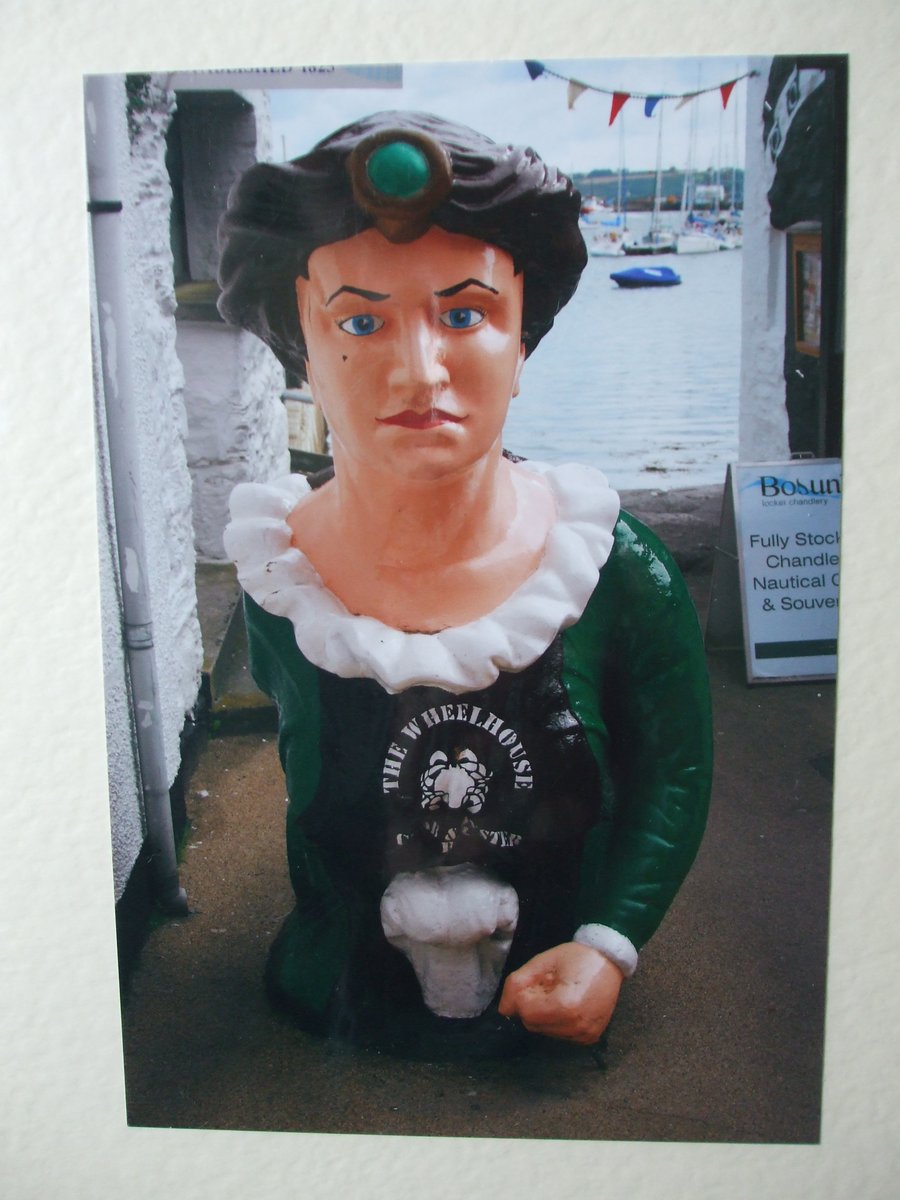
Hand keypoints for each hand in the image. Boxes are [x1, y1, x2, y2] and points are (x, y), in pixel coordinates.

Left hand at [498, 941, 623, 1044]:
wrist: (609, 960)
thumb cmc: (576, 957)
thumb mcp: (543, 962)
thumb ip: (517, 983)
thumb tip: (504, 1009)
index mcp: (566, 1006)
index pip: (525, 1012)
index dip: (525, 994)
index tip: (539, 980)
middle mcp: (577, 1026)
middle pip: (533, 1024)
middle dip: (533, 1005)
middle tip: (549, 985)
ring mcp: (585, 1035)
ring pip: (545, 1031)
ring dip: (544, 1014)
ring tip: (560, 993)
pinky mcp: (590, 1038)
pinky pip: (560, 1034)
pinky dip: (557, 1021)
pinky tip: (569, 1004)